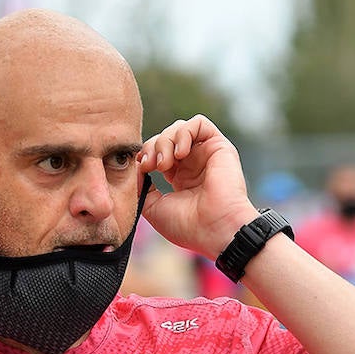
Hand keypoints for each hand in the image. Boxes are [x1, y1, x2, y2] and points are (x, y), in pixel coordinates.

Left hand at [137, 115, 256, 258]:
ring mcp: (206, 154)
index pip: (157, 152)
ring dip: (165, 141)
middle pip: (165, 138)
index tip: (141, 169)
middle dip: (152, 147)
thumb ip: (141, 187)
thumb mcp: (153, 208)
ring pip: (179, 128)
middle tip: (150, 166)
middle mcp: (193, 163)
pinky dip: (184, 133)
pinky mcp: (219, 146)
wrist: (215, 230)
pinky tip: (180, 153)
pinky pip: (199, 123)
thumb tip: (135, 167)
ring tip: (164, 163)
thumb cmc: (188, 226)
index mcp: (180, 177)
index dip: (145, 154)